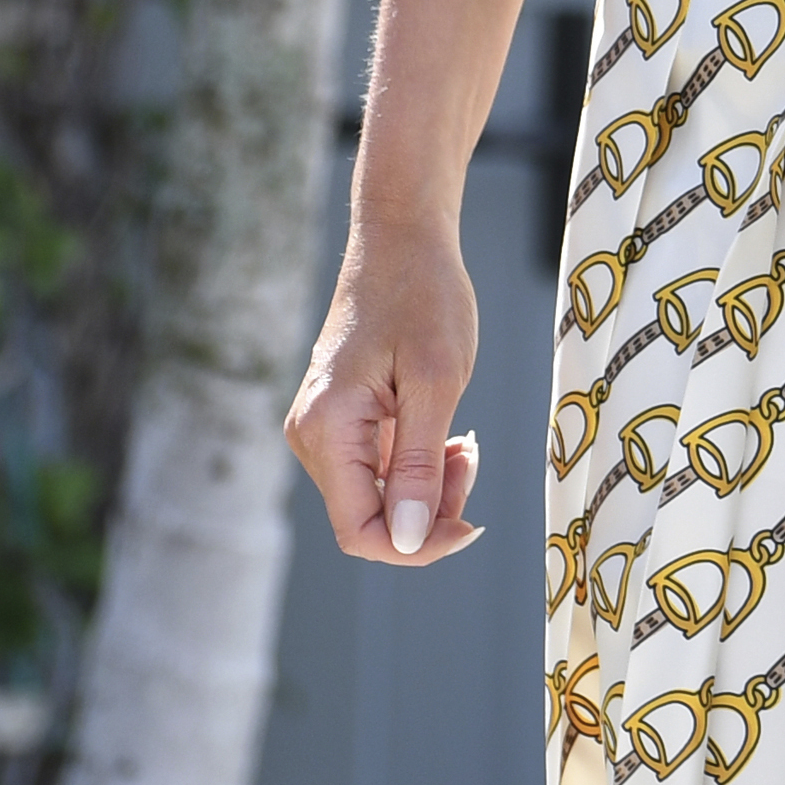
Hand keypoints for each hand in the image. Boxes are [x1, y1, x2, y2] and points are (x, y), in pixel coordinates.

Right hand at [285, 215, 485, 564]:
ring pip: (377, 495)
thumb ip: (420, 464)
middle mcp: (312, 436)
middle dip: (429, 510)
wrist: (402, 238)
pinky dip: (419, 463)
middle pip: (369, 518)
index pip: (360, 531)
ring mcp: (323, 428)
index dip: (415, 546)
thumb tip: (407, 542)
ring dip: (429, 486)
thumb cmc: (424, 295)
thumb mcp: (438, 379)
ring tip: (466, 443)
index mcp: (327, 428)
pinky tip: (450, 436)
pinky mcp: (341, 419)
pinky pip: (378, 467)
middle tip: (472, 459)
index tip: (471, 524)